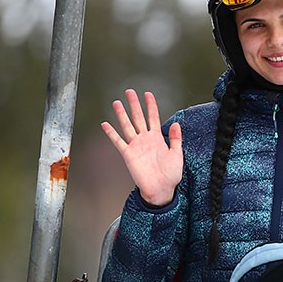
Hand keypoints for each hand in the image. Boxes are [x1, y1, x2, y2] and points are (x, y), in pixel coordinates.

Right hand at [101, 89, 182, 206]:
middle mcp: (145, 139)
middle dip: (134, 104)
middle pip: (138, 117)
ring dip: (122, 114)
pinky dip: (111, 133)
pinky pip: (118, 141)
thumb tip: (176, 123)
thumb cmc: (171, 175)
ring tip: (117, 102)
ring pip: (127, 126)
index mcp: (157, 138)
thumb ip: (176, 139)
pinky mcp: (128, 154)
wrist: (161, 189)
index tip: (148, 94)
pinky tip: (105, 124)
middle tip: (129, 91)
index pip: (153, 117)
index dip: (151, 105)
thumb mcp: (177, 155)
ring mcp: (136, 146)